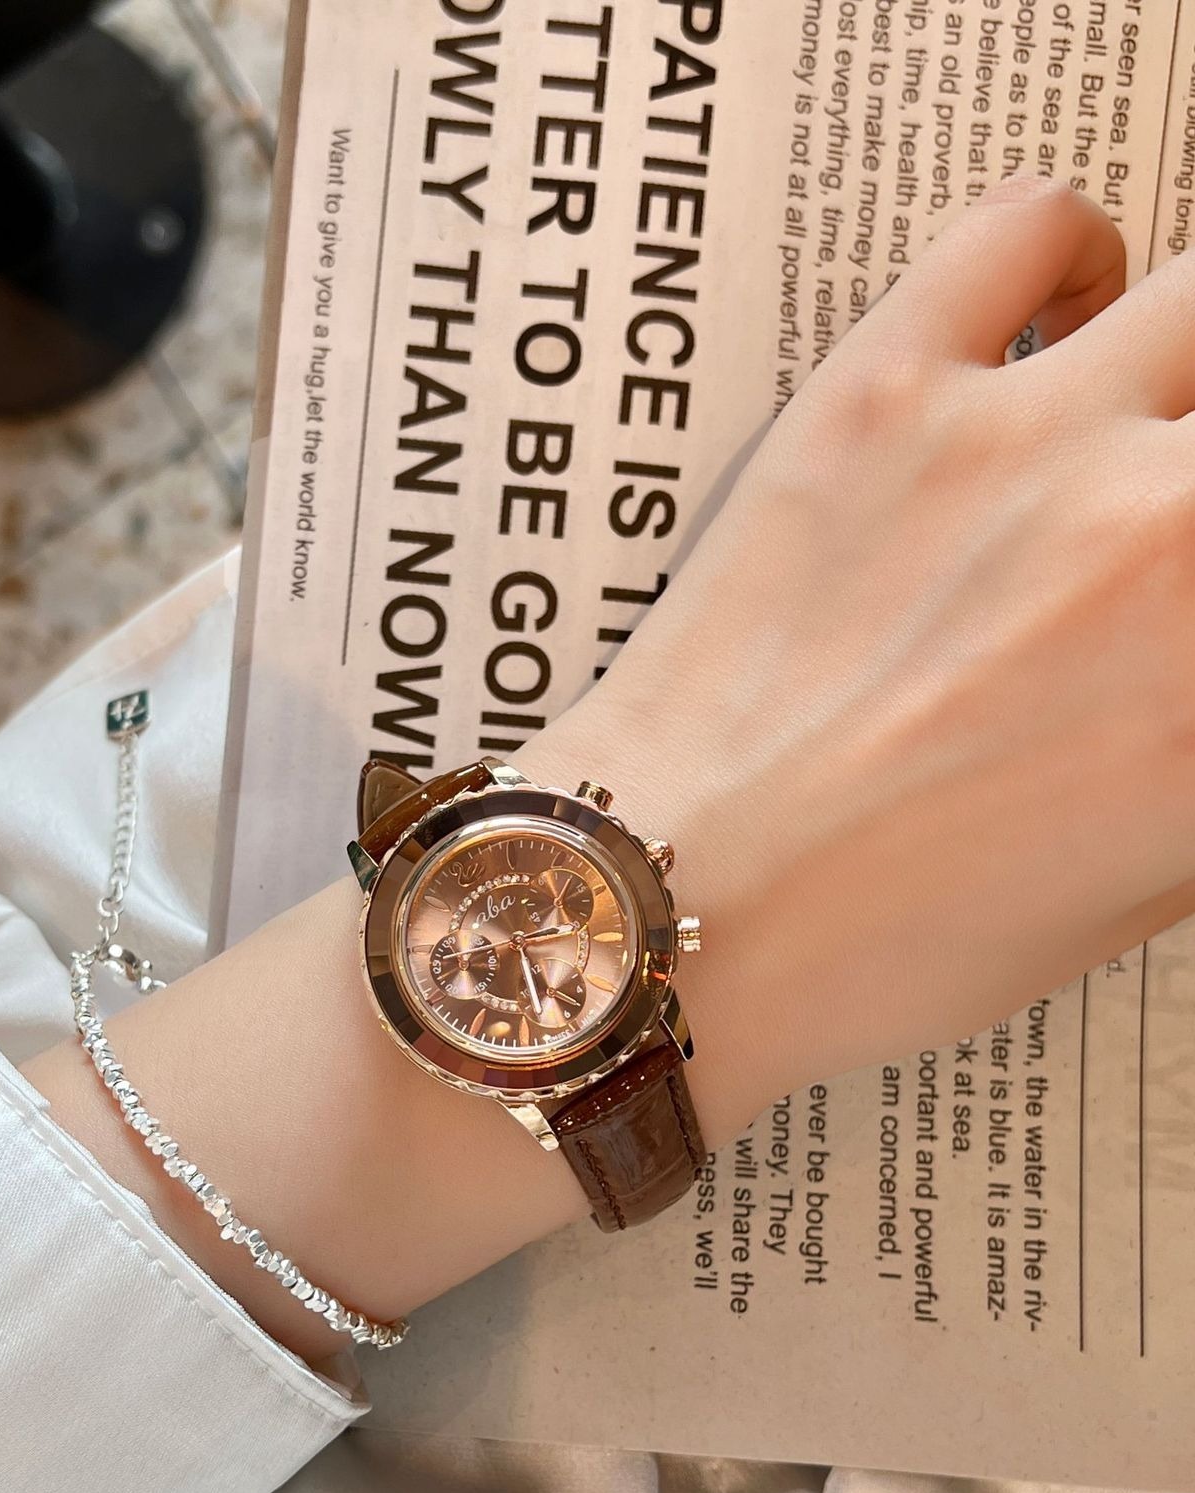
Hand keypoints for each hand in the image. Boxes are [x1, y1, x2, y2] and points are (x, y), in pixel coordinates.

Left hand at [525, 177, 1191, 1138]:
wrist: (675, 902)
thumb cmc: (876, 941)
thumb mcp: (1123, 900)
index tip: (1178, 610)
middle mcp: (1161, 540)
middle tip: (1158, 529)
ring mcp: (1025, 442)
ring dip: (1190, 361)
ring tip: (1152, 407)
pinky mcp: (888, 386)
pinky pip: (1028, 225)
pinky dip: (1071, 251)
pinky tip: (1064, 313)